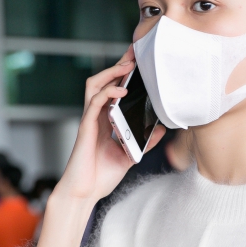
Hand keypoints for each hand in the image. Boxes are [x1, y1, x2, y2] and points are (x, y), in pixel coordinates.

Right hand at [19, 50, 164, 246]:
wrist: (84, 194)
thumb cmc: (101, 177)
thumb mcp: (130, 156)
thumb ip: (143, 141)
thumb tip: (161, 129)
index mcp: (104, 121)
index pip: (112, 90)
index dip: (122, 74)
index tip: (137, 60)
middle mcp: (95, 117)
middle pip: (102, 81)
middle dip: (118, 65)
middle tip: (135, 52)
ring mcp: (89, 121)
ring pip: (94, 86)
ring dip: (110, 73)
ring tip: (127, 64)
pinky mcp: (86, 128)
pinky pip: (95, 102)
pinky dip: (109, 92)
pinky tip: (122, 89)